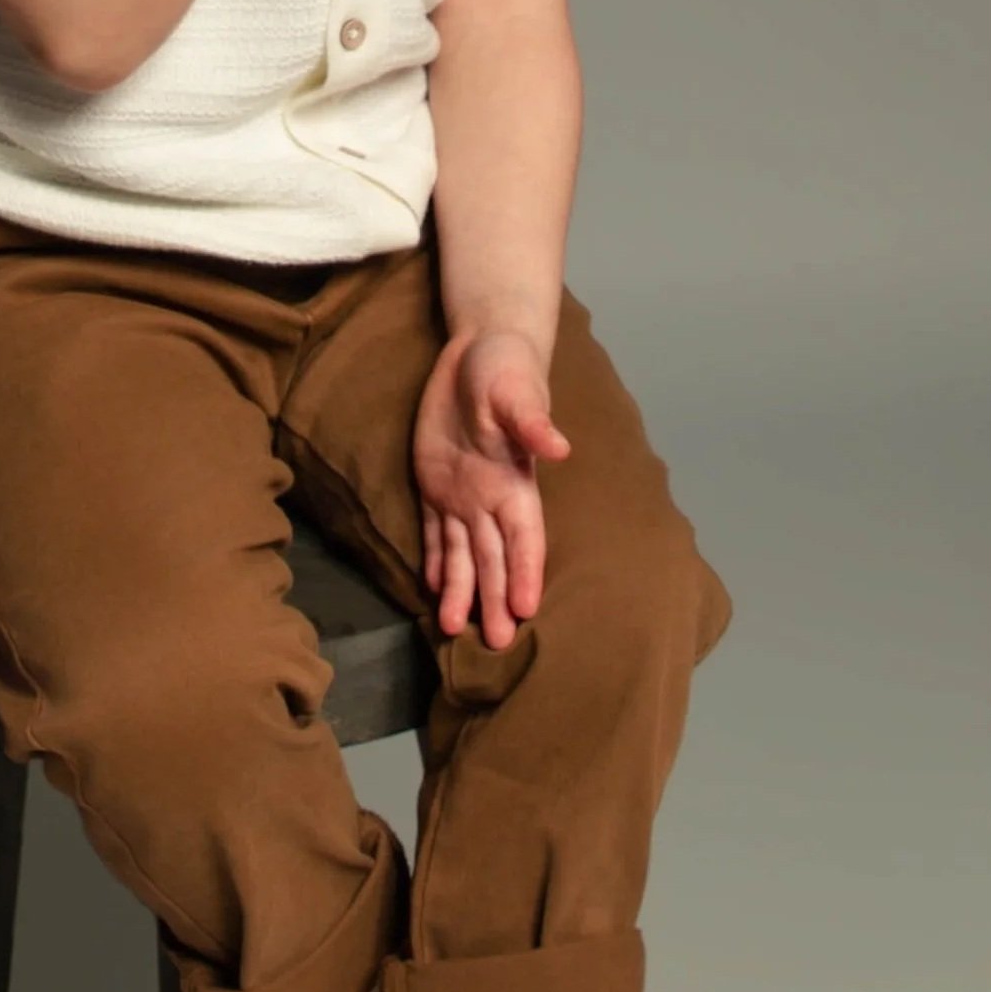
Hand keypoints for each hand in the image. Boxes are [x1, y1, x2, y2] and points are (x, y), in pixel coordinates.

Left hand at [412, 324, 573, 648]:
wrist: (479, 348)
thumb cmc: (505, 366)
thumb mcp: (516, 390)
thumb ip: (533, 421)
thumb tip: (560, 448)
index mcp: (515, 481)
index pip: (523, 538)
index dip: (525, 573)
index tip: (526, 609)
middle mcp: (491, 498)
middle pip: (494, 558)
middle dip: (495, 599)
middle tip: (497, 643)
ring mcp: (462, 494)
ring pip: (461, 554)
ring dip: (459, 590)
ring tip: (451, 630)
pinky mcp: (435, 482)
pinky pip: (433, 530)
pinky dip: (433, 559)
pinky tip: (430, 588)